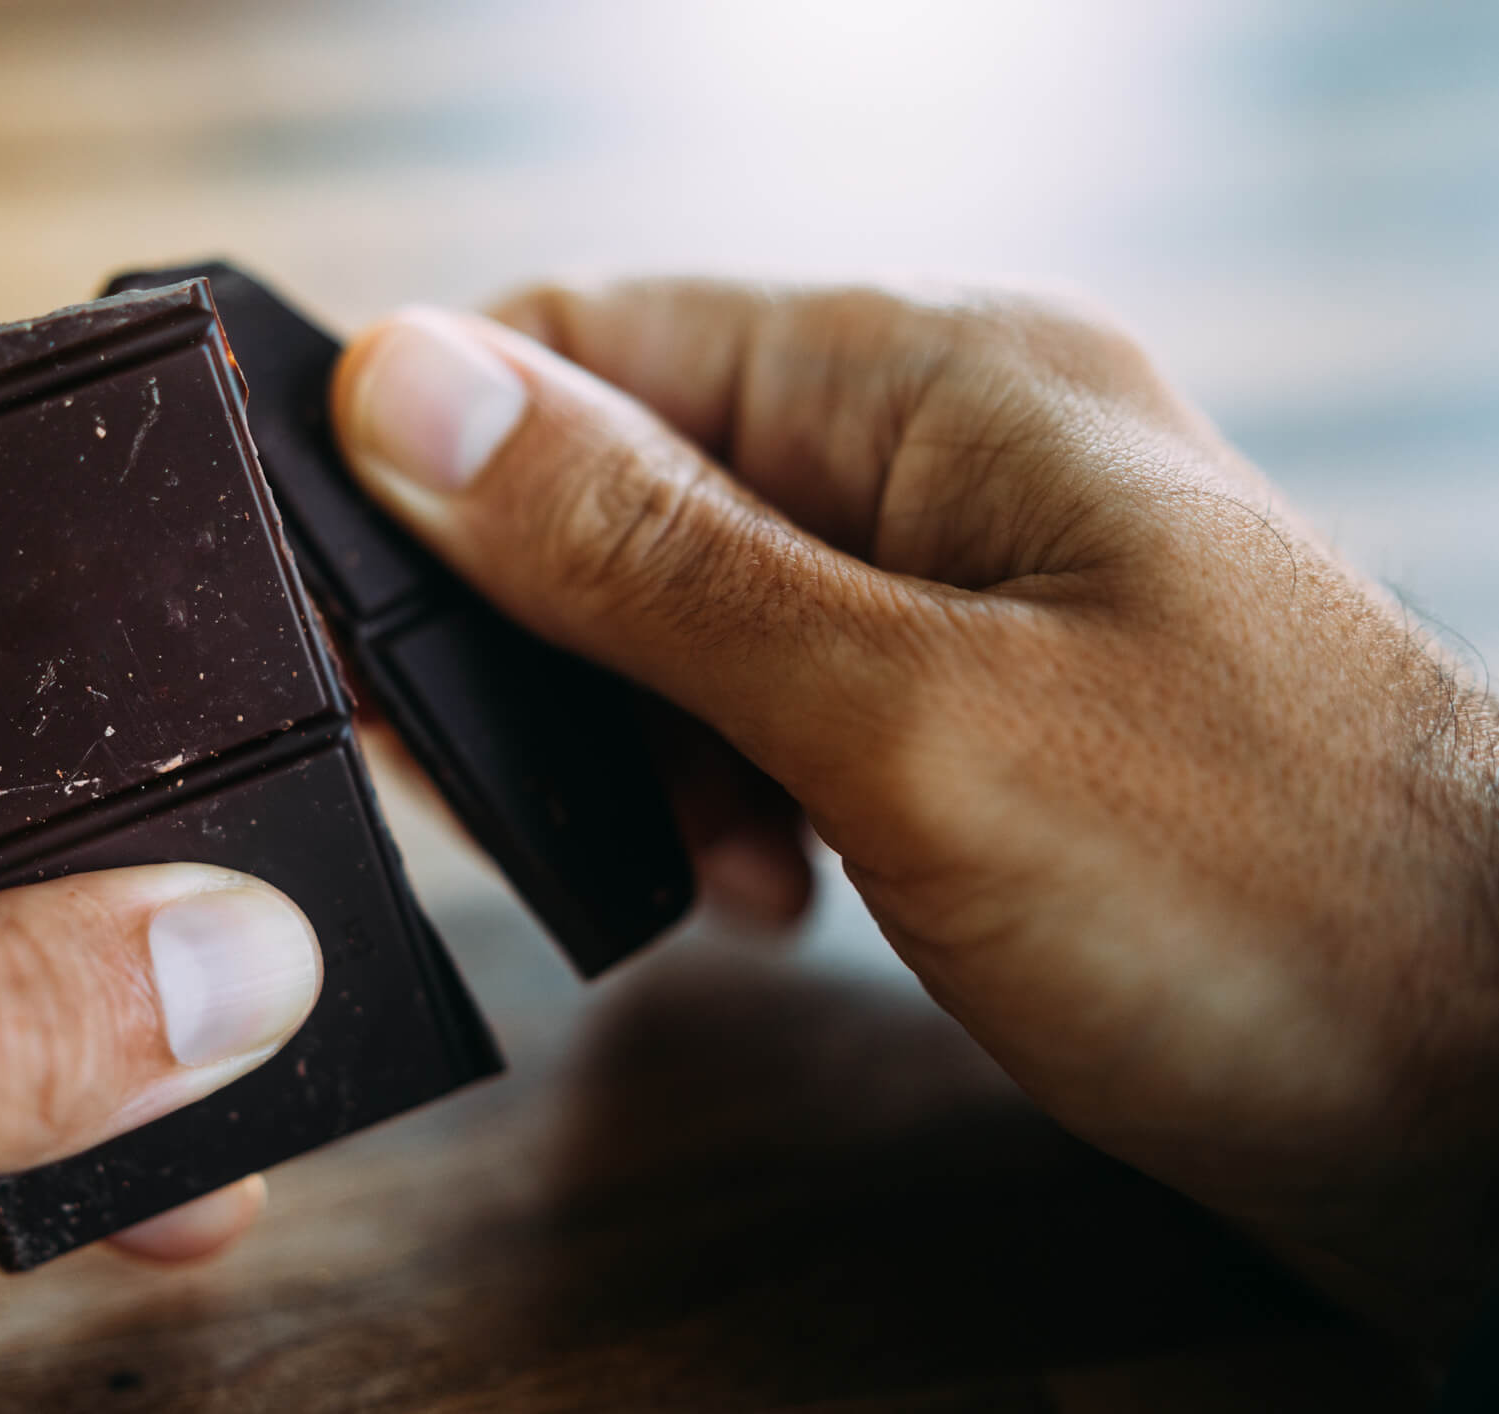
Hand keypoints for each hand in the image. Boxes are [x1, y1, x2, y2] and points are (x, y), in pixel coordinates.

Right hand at [330, 282, 1498, 1338]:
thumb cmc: (1262, 898)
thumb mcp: (905, 719)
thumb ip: (647, 555)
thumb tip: (411, 387)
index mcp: (930, 379)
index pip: (591, 336)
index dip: (438, 456)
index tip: (348, 618)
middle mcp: (945, 449)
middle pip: (632, 477)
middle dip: (548, 637)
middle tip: (518, 789)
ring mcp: (972, 579)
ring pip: (695, 609)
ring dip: (648, 735)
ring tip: (720, 859)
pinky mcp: (988, 703)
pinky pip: (785, 701)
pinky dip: (738, 788)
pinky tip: (777, 884)